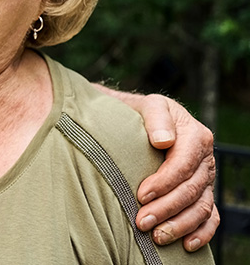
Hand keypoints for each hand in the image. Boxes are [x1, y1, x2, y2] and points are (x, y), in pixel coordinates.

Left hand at [126, 92, 218, 250]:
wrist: (143, 120)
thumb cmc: (143, 113)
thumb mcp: (150, 106)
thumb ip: (157, 119)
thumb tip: (164, 141)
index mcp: (195, 137)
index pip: (183, 164)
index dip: (164, 182)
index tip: (141, 195)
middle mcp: (205, 160)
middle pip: (191, 190)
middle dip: (166, 208)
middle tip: (142, 222)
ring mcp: (206, 179)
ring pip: (201, 208)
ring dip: (180, 225)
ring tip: (157, 236)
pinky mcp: (202, 194)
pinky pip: (210, 217)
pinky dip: (202, 232)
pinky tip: (187, 245)